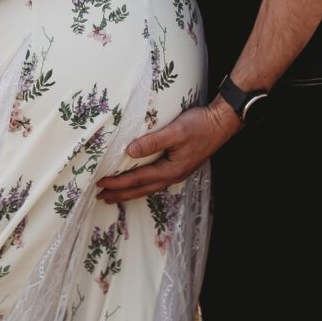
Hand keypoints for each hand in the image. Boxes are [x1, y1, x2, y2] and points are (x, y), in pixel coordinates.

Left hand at [96, 98, 238, 202]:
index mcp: (171, 170)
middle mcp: (173, 175)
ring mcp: (177, 172)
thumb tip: (130, 151)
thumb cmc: (200, 125)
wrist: (221, 123)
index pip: (137, 179)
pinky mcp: (179, 166)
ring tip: (114, 195)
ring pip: (148, 187)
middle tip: (100, 197)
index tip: (100, 183)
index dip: (118, 182)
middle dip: (120, 194)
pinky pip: (155, 181)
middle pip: (141, 189)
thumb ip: (153, 141)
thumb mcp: (176, 131)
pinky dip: (141, 185)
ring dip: (130, 192)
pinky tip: (137, 183)